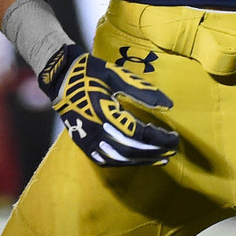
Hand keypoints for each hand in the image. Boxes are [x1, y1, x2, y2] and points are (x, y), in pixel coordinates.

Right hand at [38, 45, 178, 165]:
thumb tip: (169, 105)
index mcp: (104, 113)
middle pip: (131, 149)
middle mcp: (95, 131)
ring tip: (161, 158)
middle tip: (172, 149)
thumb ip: (142, 91)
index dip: (158, 139)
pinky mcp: (83, 144)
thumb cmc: (91, 73)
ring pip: (120, 159)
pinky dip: (124, 162)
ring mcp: (87, 141)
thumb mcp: (117, 75)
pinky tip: (137, 160)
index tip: (174, 138)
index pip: (138, 133)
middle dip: (154, 151)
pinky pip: (106, 160)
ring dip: (142, 160)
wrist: (61, 78)